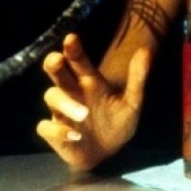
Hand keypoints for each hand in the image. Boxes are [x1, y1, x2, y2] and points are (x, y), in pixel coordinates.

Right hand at [36, 33, 151, 171]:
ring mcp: (61, 112)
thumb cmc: (118, 122)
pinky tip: (74, 135)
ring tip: (84, 114)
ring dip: (65, 104)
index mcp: (89, 82)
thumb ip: (138, 77)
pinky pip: (45, 127)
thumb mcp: (133, 101)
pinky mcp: (54, 132)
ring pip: (51, 97)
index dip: (73, 49)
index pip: (78, 61)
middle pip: (57, 72)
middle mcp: (72, 92)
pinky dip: (56, 130)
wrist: (109, 152)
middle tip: (57, 59)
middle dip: (54, 64)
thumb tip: (146, 50)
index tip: (71, 38)